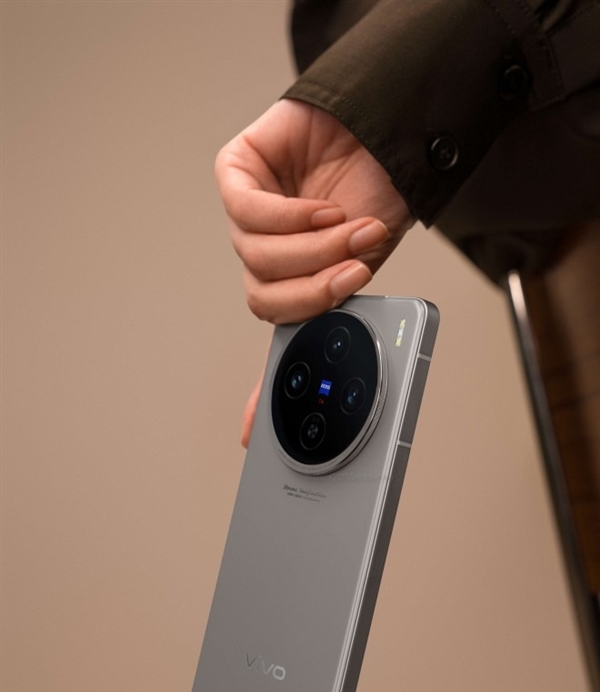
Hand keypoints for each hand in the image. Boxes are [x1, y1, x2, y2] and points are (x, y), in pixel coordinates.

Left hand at [215, 98, 413, 443]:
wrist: (389, 130)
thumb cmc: (376, 192)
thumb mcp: (363, 269)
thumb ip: (337, 318)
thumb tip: (330, 368)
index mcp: (296, 283)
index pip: (269, 338)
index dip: (257, 393)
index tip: (249, 439)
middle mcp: (266, 256)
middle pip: (265, 301)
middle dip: (315, 289)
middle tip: (354, 271)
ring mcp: (246, 216)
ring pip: (258, 259)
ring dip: (313, 248)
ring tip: (348, 226)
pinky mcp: (234, 174)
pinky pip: (247, 213)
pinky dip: (292, 216)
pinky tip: (321, 207)